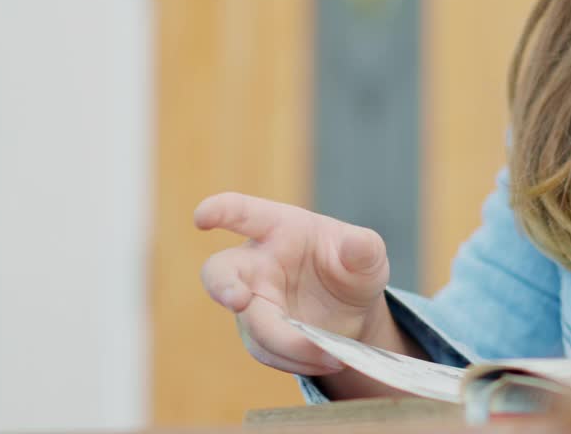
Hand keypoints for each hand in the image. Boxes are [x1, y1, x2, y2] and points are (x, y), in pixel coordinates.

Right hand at [194, 192, 391, 375]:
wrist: (354, 309)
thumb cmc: (352, 266)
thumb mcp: (369, 255)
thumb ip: (363, 248)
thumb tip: (356, 246)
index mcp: (280, 229)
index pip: (244, 213)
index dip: (220, 211)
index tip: (202, 217)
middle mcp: (257, 264)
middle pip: (221, 273)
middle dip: (224, 286)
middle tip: (238, 300)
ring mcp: (254, 300)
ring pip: (252, 325)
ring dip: (287, 343)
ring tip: (330, 354)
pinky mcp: (258, 333)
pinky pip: (267, 351)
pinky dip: (297, 359)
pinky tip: (327, 359)